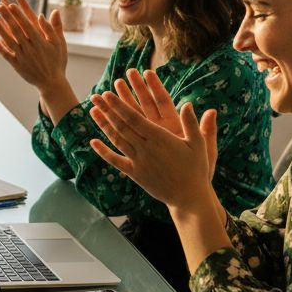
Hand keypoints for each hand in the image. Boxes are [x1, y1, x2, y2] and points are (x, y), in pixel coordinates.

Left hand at [0, 0, 68, 90]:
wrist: (52, 83)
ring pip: (9, 41)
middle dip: (7, 17)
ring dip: (1, 30)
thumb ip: (53, 28)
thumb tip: (49, 12)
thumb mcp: (59, 43)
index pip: (27, 25)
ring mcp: (22, 57)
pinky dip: (0, 47)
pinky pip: (6, 55)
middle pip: (16, 30)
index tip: (12, 5)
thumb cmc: (57, 61)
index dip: (19, 15)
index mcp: (40, 42)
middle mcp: (30, 48)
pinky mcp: (17, 65)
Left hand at [87, 75, 217, 209]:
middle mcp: (146, 148)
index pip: (134, 118)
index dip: (119, 106)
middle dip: (107, 110)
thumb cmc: (196, 169)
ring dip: (103, 125)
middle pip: (121, 126)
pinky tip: (93, 142)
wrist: (188, 197)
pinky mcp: (134, 173)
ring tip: (92, 111)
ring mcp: (138, 161)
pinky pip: (115, 161)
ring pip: (117, 140)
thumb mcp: (199, 145)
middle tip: (95, 97)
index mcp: (160, 138)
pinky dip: (103, 152)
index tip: (108, 94)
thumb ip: (191, 124)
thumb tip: (188, 104)